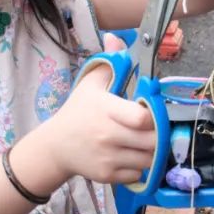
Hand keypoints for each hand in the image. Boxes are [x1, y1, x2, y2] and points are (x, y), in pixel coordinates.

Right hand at [42, 36, 156, 183]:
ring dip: (151, 151)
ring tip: (143, 141)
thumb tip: (115, 37)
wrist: (55, 146)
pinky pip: (137, 173)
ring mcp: (108, 158)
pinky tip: (130, 155)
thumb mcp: (91, 84)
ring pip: (149, 159)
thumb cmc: (78, 111)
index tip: (150, 112)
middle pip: (152, 141)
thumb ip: (109, 62)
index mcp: (107, 110)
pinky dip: (139, 166)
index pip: (143, 118)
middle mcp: (108, 136)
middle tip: (153, 128)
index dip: (153, 116)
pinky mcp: (108, 176)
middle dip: (158, 135)